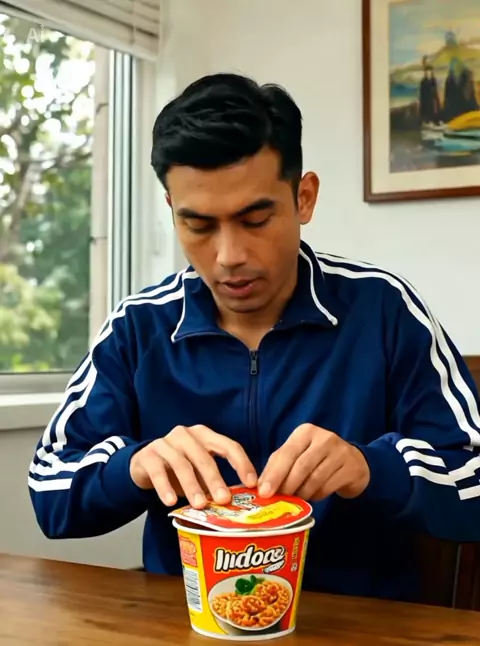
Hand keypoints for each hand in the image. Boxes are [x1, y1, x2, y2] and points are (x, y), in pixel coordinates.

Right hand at [130, 425, 257, 508]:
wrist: (143, 465)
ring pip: (182, 464)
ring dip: (192, 486)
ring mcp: (166, 443)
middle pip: (205, 457)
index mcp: (205, 436)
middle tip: (224, 500)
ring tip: (199, 505)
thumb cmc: (178, 469)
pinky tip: (170, 502)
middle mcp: (186, 435)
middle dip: (215, 479)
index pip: (228, 446)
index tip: (252, 484)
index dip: (242, 464)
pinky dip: (165, 488)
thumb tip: (237, 504)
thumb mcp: (198, 471)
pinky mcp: (148, 455)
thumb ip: (214, 481)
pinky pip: (158, 472)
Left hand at [257, 424, 369, 500]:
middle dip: (287, 486)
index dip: (274, 474)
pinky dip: (316, 496)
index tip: (263, 492)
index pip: (286, 453)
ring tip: (295, 500)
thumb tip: (260, 486)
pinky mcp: (350, 468)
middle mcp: (323, 438)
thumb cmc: (317, 459)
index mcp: (305, 432)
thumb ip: (278, 466)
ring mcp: (340, 452)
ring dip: (301, 493)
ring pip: (314, 479)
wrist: (352, 462)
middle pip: (300, 466)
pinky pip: (327, 487)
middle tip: (278, 500)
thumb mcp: (297, 455)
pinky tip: (312, 497)